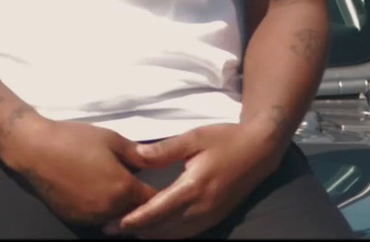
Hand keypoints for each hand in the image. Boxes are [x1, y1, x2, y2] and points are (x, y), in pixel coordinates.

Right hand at [1, 118, 158, 226]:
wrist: (35, 149)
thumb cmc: (75, 139)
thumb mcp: (112, 139)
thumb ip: (139, 154)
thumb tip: (160, 160)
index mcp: (123, 188)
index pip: (153, 200)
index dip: (164, 195)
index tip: (168, 188)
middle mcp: (109, 209)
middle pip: (137, 214)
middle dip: (145, 205)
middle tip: (148, 191)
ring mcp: (91, 217)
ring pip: (118, 219)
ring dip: (125, 210)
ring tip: (127, 195)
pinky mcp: (75, 219)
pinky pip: (99, 219)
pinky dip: (106, 212)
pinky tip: (104, 196)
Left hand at [111, 124, 286, 238]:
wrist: (259, 150)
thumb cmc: (225, 139)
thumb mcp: (194, 137)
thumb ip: (165, 150)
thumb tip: (137, 155)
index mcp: (194, 186)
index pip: (158, 210)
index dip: (135, 219)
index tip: (114, 223)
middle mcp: (202, 207)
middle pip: (163, 228)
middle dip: (137, 230)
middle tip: (110, 228)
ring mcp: (209, 216)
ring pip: (174, 235)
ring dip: (151, 235)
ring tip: (128, 232)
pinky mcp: (215, 218)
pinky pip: (187, 233)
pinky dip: (168, 235)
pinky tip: (155, 231)